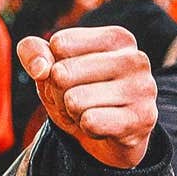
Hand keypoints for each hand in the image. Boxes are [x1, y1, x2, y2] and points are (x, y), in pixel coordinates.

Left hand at [17, 26, 157, 168]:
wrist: (108, 137)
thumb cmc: (78, 92)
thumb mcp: (48, 68)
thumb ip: (33, 51)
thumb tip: (40, 68)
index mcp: (116, 38)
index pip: (59, 44)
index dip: (52, 66)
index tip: (72, 76)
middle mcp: (135, 58)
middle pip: (61, 73)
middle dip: (59, 93)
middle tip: (78, 100)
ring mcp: (143, 88)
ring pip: (73, 100)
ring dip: (72, 112)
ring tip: (91, 112)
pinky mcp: (143, 118)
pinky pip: (90, 122)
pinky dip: (86, 128)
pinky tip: (102, 126)